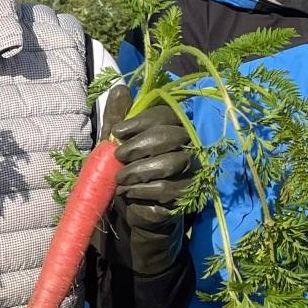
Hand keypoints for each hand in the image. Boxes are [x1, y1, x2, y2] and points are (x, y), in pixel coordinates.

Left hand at [97, 85, 197, 274]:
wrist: (134, 220)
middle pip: (172, 136)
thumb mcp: (117, 149)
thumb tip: (120, 88)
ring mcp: (191, 176)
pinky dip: (142, 192)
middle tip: (118, 158)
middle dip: (139, 146)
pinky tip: (129, 195)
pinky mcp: (187, 200)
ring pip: (172, 163)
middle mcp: (189, 150)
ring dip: (139, 171)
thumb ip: (119, 120)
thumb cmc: (128, 179)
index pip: (167, 115)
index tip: (117, 133)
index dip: (141, 121)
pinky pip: (167, 191)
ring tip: (120, 180)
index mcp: (173, 133)